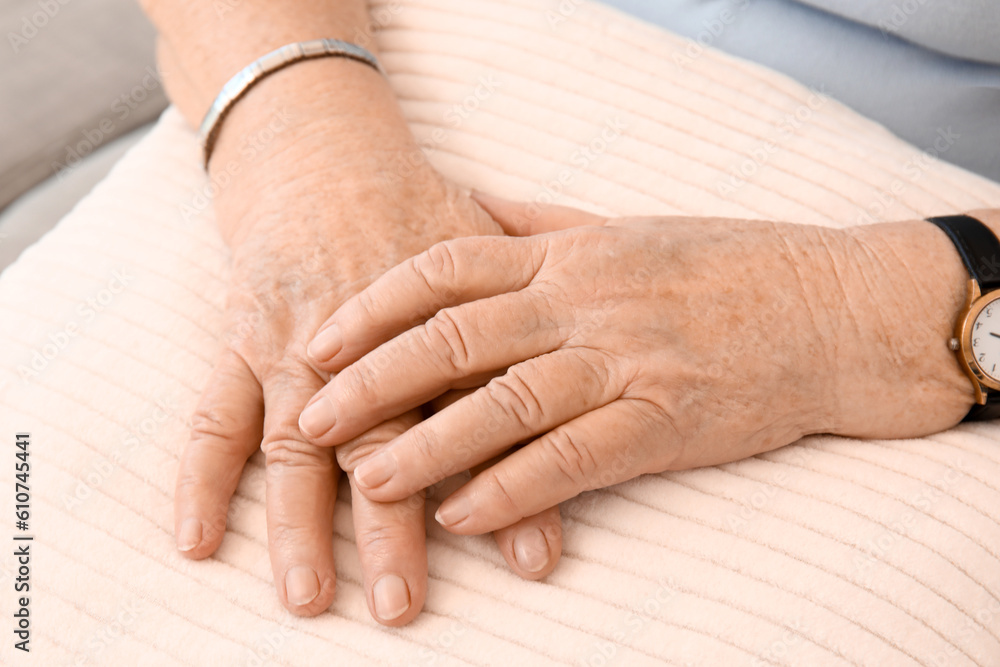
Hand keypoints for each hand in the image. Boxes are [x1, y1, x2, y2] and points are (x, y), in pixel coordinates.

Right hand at [173, 66, 561, 626]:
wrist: (325, 157)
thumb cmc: (418, 216)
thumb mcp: (488, 253)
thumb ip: (536, 323)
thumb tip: (607, 388)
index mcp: (439, 326)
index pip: (477, 417)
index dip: (508, 486)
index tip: (532, 559)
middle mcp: (366, 346)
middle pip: (381, 445)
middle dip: (392, 528)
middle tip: (402, 601)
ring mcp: (292, 346)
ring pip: (294, 444)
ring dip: (297, 523)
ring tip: (307, 595)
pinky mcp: (238, 343)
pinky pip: (210, 415)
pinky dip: (197, 478)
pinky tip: (194, 540)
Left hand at [299, 194, 973, 534]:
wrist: (828, 309)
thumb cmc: (722, 267)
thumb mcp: (626, 227)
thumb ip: (543, 222)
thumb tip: (471, 208)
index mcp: (567, 252)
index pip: (445, 269)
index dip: (372, 307)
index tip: (320, 340)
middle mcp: (585, 300)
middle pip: (455, 338)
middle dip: (373, 383)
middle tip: (312, 421)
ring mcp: (625, 360)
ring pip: (505, 403)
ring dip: (428, 448)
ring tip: (368, 485)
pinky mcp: (666, 419)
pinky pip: (574, 458)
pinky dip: (513, 489)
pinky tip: (464, 517)